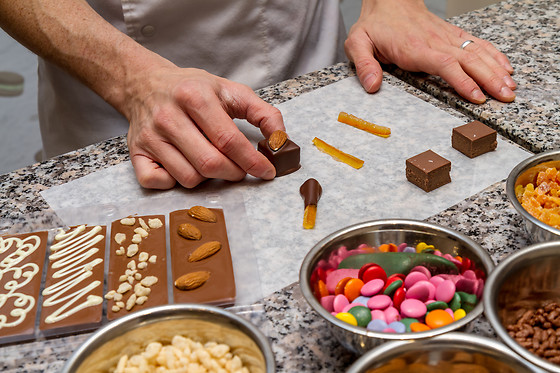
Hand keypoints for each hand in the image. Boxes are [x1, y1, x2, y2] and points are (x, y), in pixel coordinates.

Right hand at [125, 66, 283, 188]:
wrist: (145, 83)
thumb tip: (281, 141)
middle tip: (241, 169)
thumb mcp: (230, 90)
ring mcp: (150, 137)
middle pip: (210, 164)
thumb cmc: (192, 90)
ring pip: (188, 178)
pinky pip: (158, 183)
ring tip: (211, 162)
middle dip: (234, 173)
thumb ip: (262, 112)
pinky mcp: (136, 153)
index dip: (252, 161)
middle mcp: (168, 117)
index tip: (267, 171)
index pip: (229, 140)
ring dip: (208, 178)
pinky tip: (184, 167)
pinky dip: (175, 183)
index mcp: (194, 97)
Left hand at [345, 0, 515, 102]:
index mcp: (414, 48)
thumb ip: (364, 64)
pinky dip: (493, 54)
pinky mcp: (451, 35)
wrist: (388, 0)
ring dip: (495, 69)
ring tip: (510, 86)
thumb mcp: (357, 42)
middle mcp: (435, 42)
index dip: (462, 81)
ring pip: (477, 52)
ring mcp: (446, 37)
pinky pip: (476, 43)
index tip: (477, 96)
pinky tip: (505, 66)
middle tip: (505, 96)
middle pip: (468, 60)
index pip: (444, 64)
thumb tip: (372, 86)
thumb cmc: (375, 25)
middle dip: (489, 79)